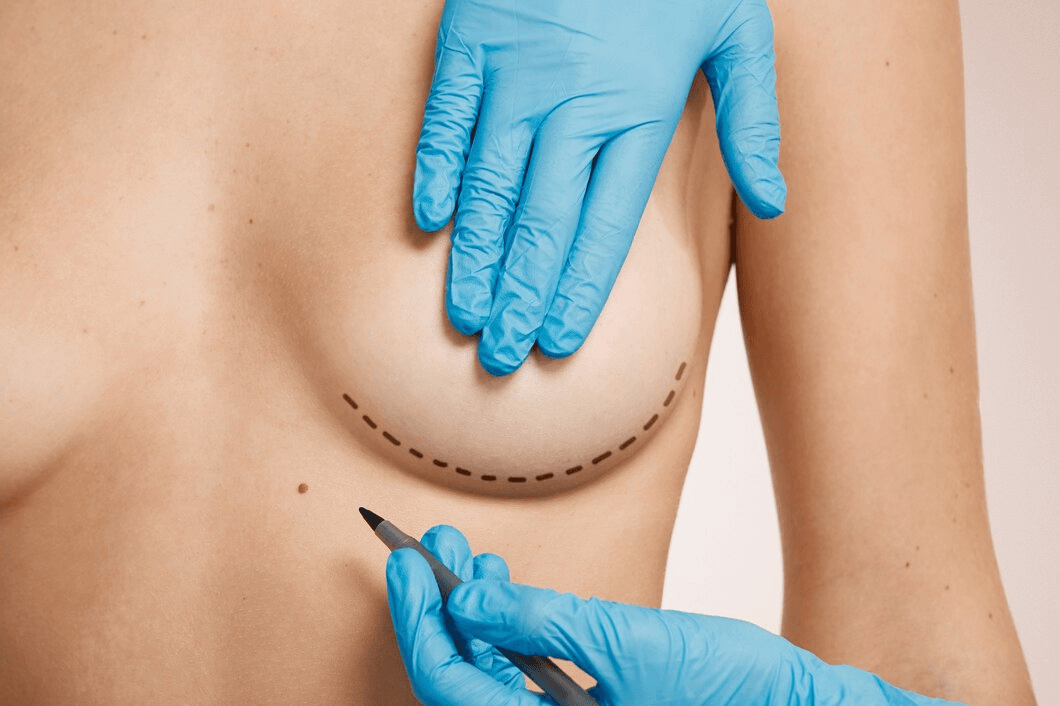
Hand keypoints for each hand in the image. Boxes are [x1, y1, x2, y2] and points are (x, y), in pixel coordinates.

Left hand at [386, 525, 963, 704]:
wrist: (796, 704)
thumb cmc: (730, 688)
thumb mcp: (627, 643)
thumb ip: (541, 622)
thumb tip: (465, 600)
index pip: (453, 688)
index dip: (420, 625)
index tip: (405, 566)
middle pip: (462, 683)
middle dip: (438, 612)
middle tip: (426, 551)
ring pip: (489, 676)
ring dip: (471, 614)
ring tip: (461, 555)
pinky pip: (524, 673)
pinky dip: (508, 628)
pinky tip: (501, 586)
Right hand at [413, 0, 786, 375]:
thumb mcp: (742, 30)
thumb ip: (755, 120)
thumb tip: (776, 204)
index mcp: (639, 109)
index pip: (605, 224)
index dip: (578, 287)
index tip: (558, 341)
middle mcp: (573, 102)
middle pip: (542, 219)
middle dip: (521, 295)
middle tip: (502, 357)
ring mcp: (516, 70)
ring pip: (490, 184)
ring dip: (475, 256)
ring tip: (466, 315)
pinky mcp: (470, 39)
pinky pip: (446, 118)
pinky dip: (436, 169)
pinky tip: (430, 224)